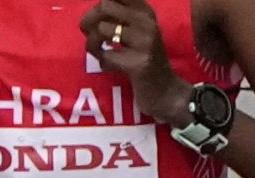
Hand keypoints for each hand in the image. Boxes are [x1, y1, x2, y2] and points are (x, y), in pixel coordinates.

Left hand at [80, 0, 191, 127]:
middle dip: (89, 19)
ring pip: (102, 30)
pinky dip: (102, 63)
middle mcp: (147, 22)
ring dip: (92, 43)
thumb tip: (94, 8)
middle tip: (87, 33)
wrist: (166, 92)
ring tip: (98, 52)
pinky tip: (109, 67)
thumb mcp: (138, 31)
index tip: (98, 17)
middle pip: (105, 5)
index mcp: (145, 10)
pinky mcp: (139, 63)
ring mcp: (145, 43)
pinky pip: (106, 56)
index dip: (100, 3)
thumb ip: (119, 15)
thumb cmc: (146, 59)